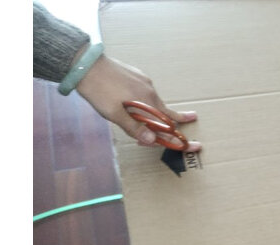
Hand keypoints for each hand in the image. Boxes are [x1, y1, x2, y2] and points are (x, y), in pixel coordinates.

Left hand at [76, 53, 200, 151]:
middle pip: (166, 110)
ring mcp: (144, 81)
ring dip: (157, 111)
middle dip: (178, 118)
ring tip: (158, 115)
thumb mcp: (114, 113)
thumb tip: (152, 141)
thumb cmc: (99, 91)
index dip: (179, 137)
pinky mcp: (137, 75)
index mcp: (146, 102)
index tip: (194, 145)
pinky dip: (147, 100)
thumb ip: (134, 127)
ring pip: (155, 101)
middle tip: (191, 118)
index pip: (168, 124)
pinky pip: (147, 91)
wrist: (85, 64)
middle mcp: (149, 91)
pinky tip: (137, 100)